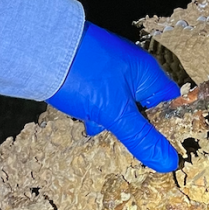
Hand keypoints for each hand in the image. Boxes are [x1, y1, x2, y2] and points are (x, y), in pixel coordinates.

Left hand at [48, 22, 180, 170]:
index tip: (166, 148)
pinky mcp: (87, 74)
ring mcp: (108, 70)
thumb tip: (169, 162)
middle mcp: (131, 68)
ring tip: (111, 142)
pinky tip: (90, 126)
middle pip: (145, 105)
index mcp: (147, 72)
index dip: (171, 124)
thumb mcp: (115, 112)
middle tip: (138, 152)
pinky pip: (102, 100)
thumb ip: (142, 138)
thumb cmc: (84, 74)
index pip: (171, 101)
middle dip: (141, 129)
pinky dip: (99, 114)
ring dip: (117, 124)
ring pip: (122, 105)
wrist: (37, 47)